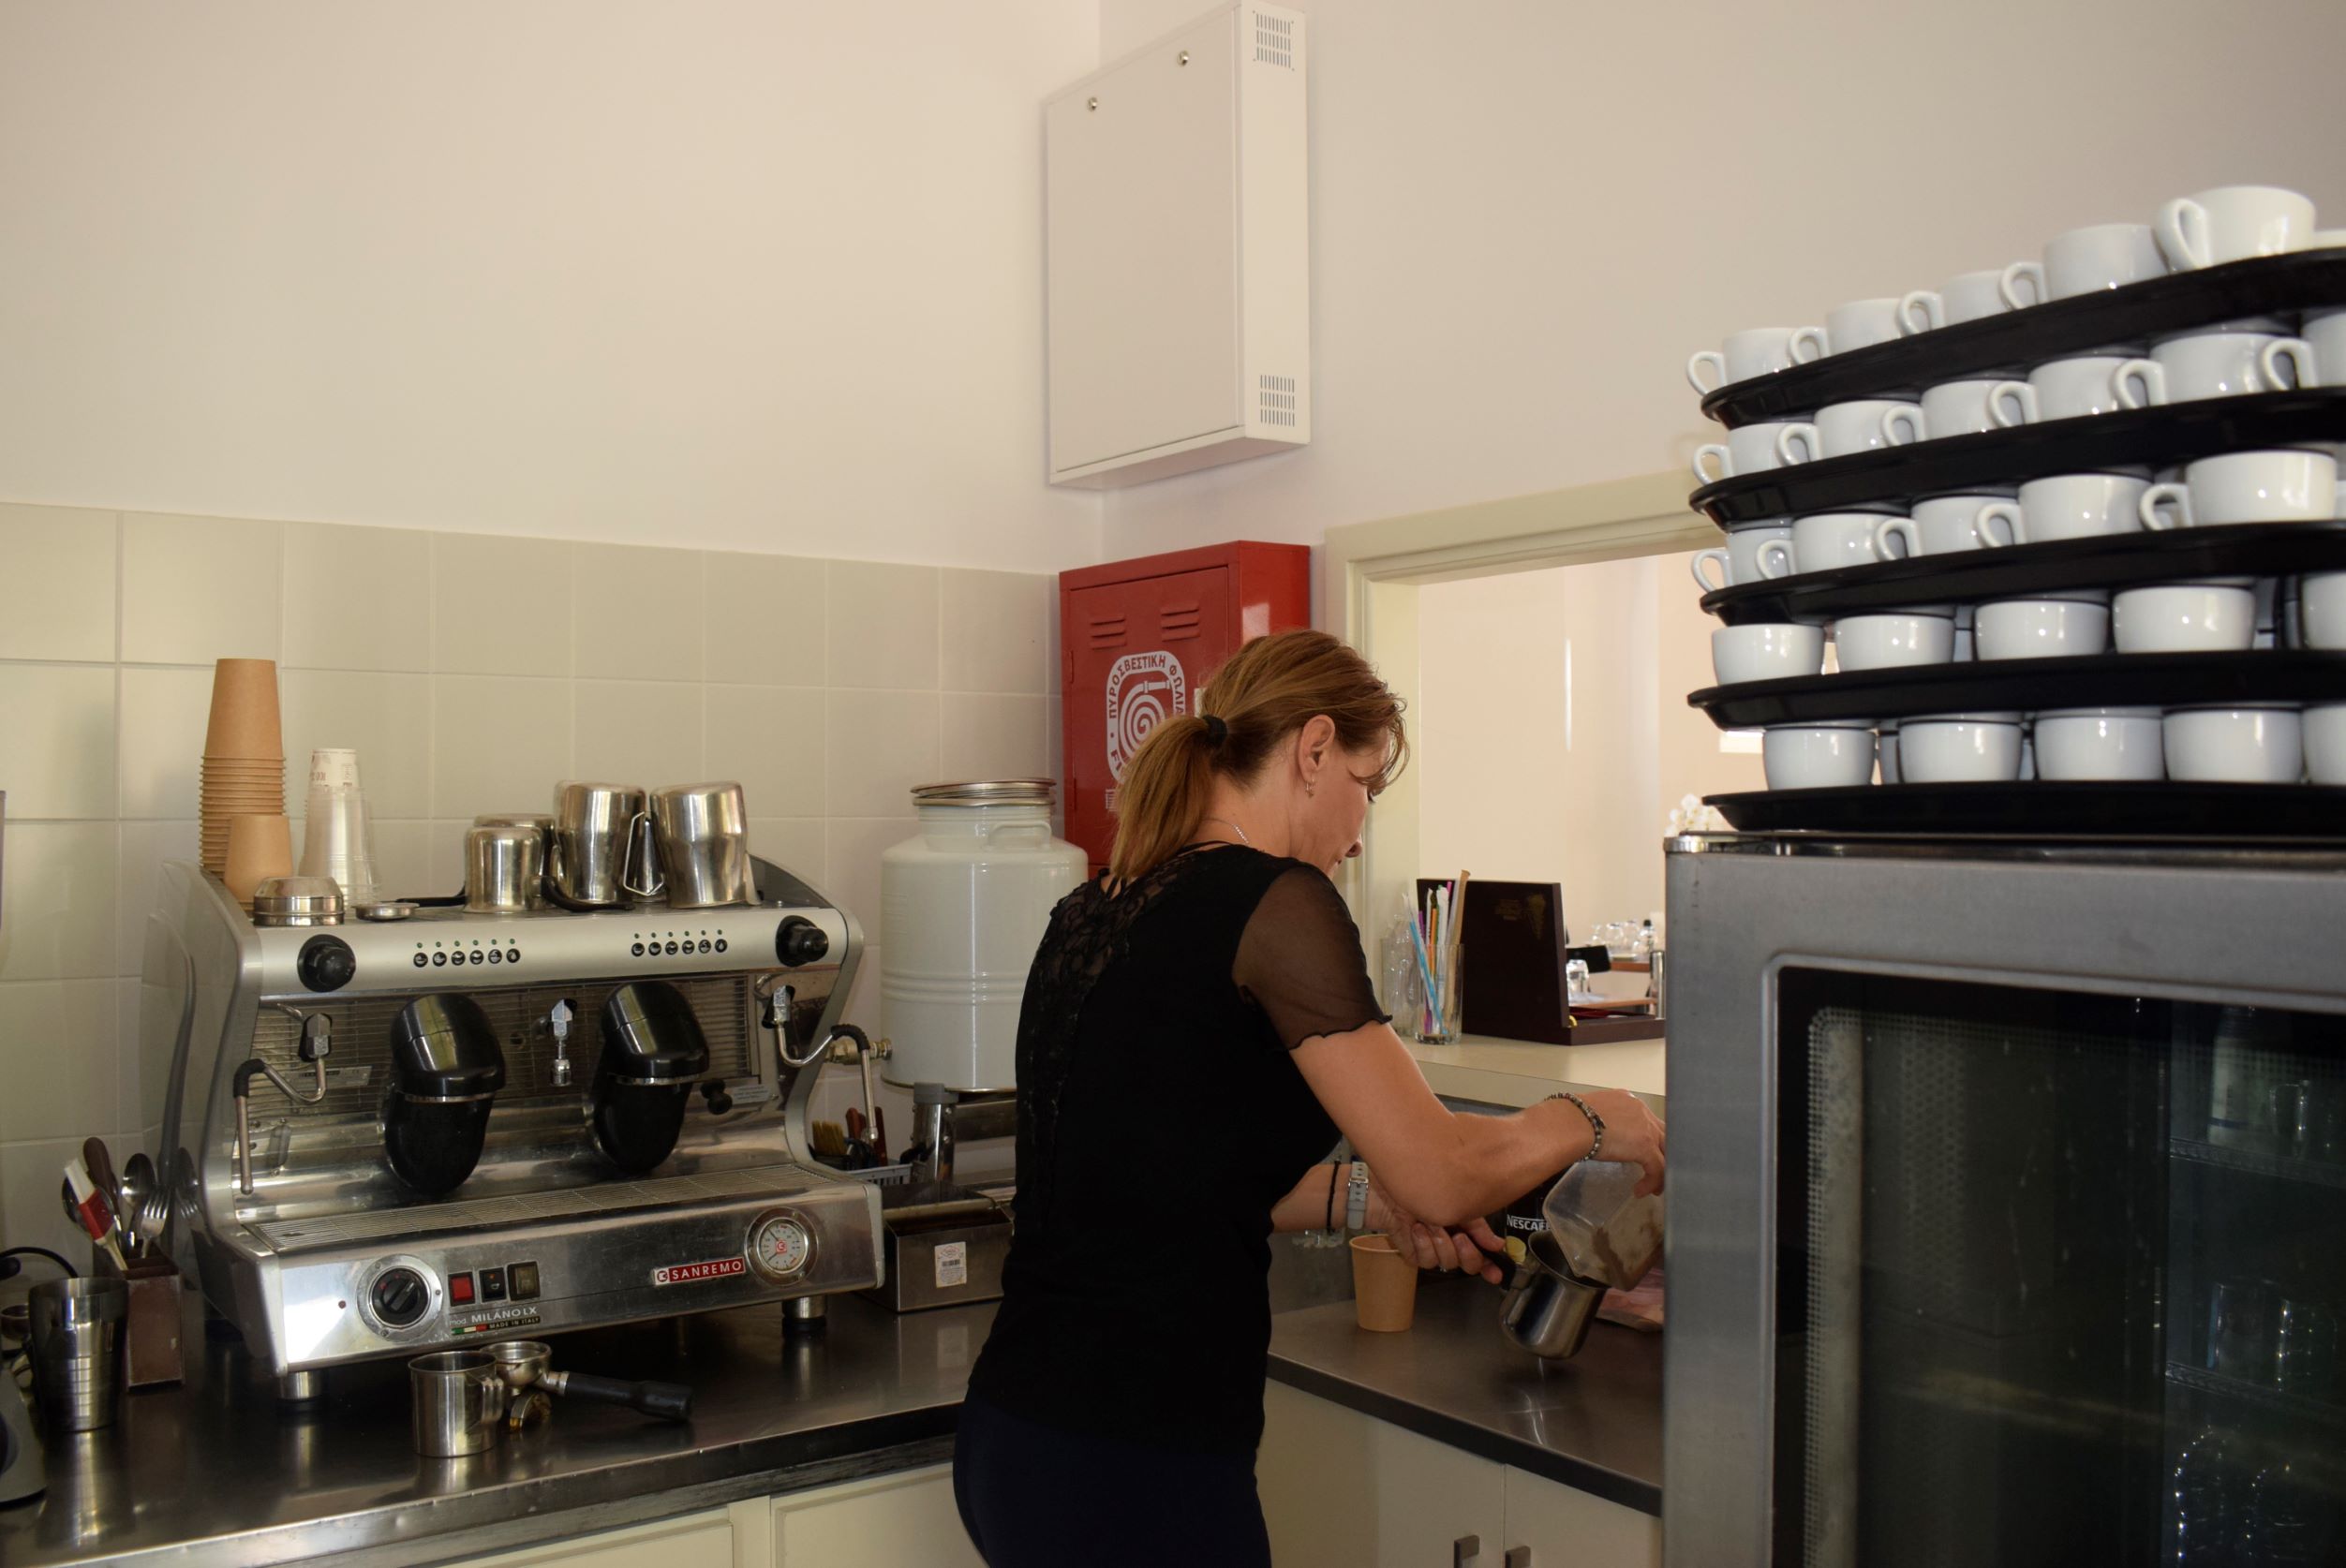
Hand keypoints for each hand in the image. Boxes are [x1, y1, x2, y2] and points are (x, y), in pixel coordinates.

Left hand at [1366, 1180, 1506, 1283]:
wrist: (1382, 1189)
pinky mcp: (1413, 1254)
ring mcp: (1430, 1249)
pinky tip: (1415, 1229)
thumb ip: (1477, 1225)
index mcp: (1461, 1228)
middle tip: (1459, 1237)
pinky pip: (1426, 1260)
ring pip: (1447, 1262)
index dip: (1489, 1267)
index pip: (1480, 1254)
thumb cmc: (1416, 1186)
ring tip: (1428, 1223)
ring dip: (1440, 1242)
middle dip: (1466, 1253)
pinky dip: (1422, 1244)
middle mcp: (1448, 1241)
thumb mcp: (1454, 1200)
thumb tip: (1498, 1245)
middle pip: (1468, 1264)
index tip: (1496, 1273)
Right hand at [1575, 1089, 1664, 1195]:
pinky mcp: (1646, 1146)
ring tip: (1655, 1185)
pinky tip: (1640, 1190)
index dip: (1645, 1136)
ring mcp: (1646, 1128)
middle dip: (1662, 1152)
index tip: (1637, 1149)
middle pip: (1663, 1133)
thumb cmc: (1571, 1119)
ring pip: (1667, 1151)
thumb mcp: (1590, 1114)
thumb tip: (1595, 1132)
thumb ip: (1600, 1121)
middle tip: (1656, 1168)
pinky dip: (1652, 1182)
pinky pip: (1658, 1168)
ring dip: (1662, 1169)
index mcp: (1626, 1100)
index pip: (1645, 1119)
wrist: (1572, 1123)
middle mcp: (1641, 1110)